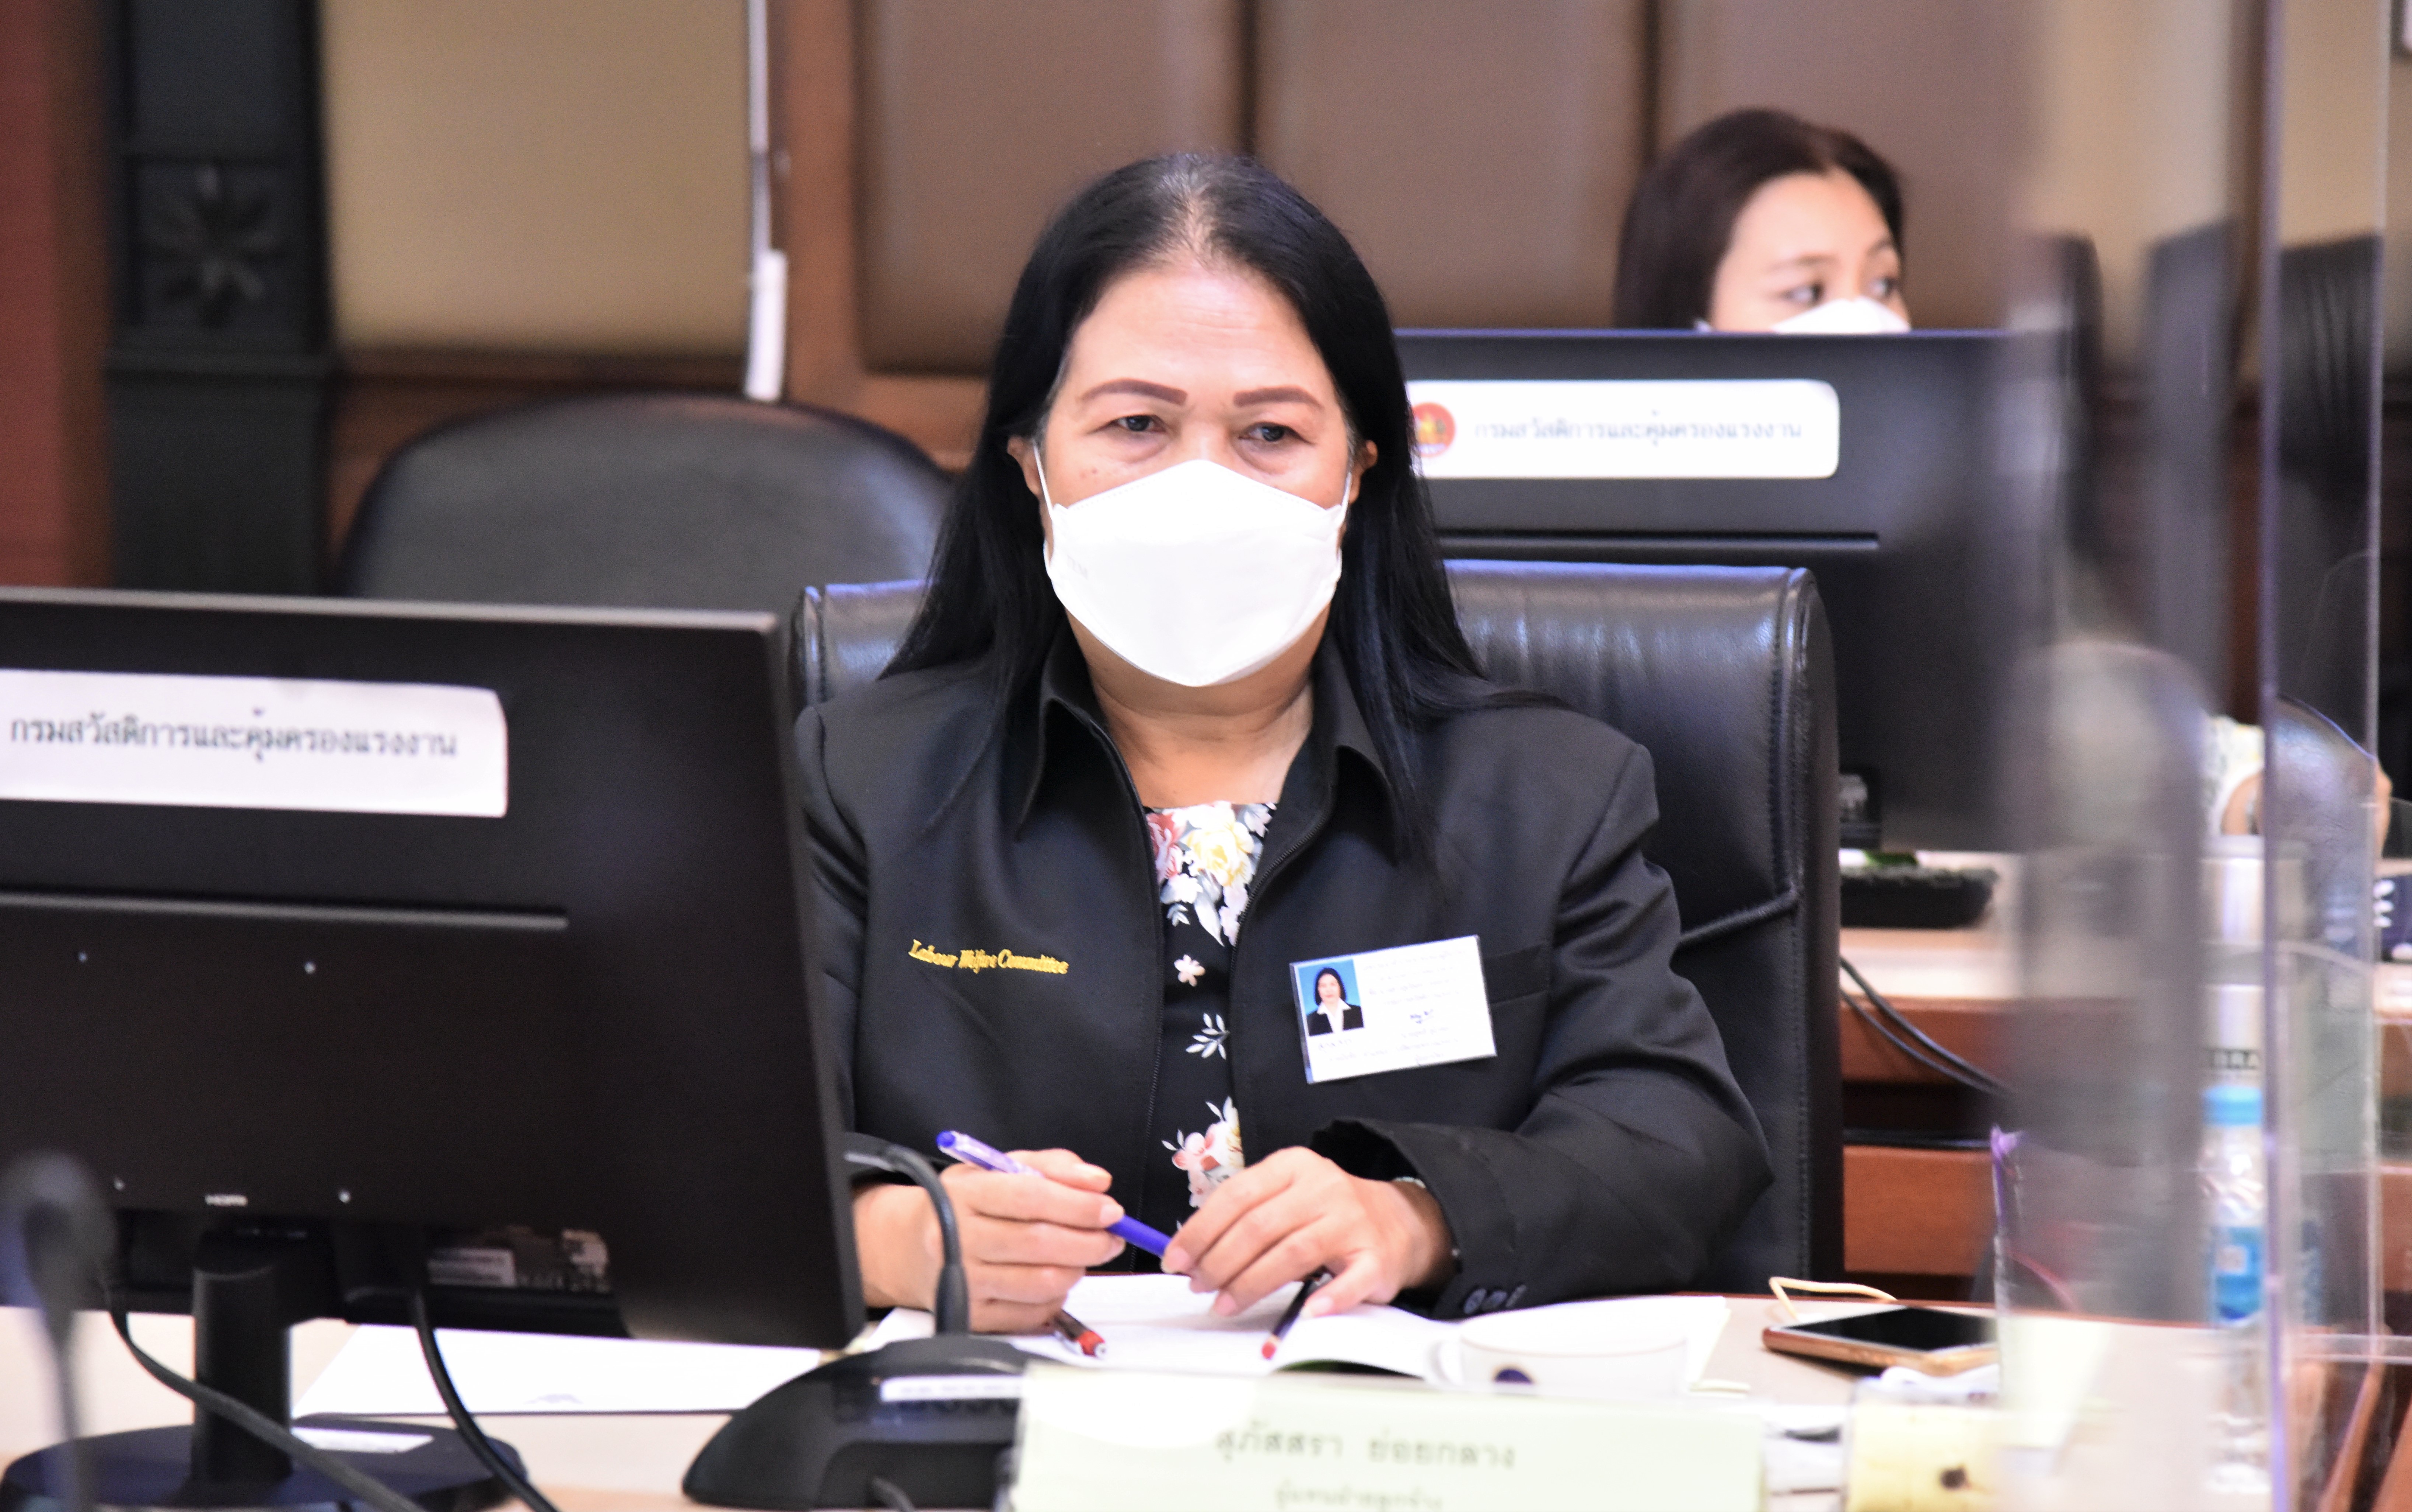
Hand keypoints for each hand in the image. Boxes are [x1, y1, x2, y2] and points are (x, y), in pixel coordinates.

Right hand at [853, 1149, 1125, 1332]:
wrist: (912, 1245)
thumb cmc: (966, 1204)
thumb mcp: (1000, 1169)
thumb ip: (1052, 1167)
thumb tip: (1097, 1181)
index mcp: (965, 1194)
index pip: (1030, 1198)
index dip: (1077, 1206)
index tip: (1111, 1209)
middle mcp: (958, 1239)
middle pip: (1039, 1244)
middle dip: (1090, 1241)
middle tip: (1113, 1236)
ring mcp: (963, 1281)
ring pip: (1040, 1282)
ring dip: (1078, 1269)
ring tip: (1086, 1255)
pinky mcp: (971, 1315)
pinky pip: (1031, 1312)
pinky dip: (1058, 1296)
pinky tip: (1058, 1277)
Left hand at [1161, 1147, 1454, 1319]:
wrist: (1399, 1222)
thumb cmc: (1328, 1214)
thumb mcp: (1287, 1196)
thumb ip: (1244, 1216)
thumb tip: (1190, 1253)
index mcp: (1294, 1167)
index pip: (1237, 1195)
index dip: (1200, 1230)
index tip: (1176, 1259)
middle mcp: (1323, 1188)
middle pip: (1259, 1226)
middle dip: (1219, 1261)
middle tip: (1198, 1286)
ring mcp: (1352, 1222)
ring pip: (1292, 1253)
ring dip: (1251, 1284)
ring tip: (1224, 1304)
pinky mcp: (1375, 1258)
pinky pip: (1348, 1281)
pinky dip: (1325, 1298)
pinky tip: (1304, 1312)